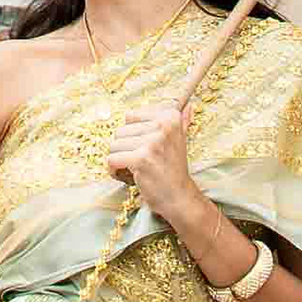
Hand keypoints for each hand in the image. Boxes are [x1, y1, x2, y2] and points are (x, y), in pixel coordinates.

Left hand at [104, 94, 199, 236]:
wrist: (180, 197)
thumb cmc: (174, 168)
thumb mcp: (181, 140)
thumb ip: (182, 121)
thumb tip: (190, 104)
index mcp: (170, 116)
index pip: (130, 116)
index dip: (133, 135)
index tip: (146, 147)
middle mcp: (163, 125)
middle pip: (121, 130)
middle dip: (125, 149)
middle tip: (141, 162)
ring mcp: (153, 142)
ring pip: (114, 144)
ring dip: (119, 159)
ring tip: (135, 169)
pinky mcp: (142, 158)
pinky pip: (112, 159)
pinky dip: (114, 170)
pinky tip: (126, 176)